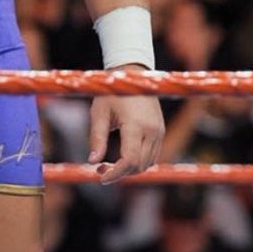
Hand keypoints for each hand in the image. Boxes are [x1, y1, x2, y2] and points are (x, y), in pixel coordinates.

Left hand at [87, 66, 164, 184]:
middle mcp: (152, 129)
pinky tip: (123, 156)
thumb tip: (92, 162)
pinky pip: (152, 154)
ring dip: (129, 169)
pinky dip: (138, 161)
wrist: (134, 73)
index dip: (115, 174)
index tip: (100, 178)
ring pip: (147, 163)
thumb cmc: (113, 93)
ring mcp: (159, 130)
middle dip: (120, 173)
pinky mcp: (161, 129)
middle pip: (139, 166)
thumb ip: (96, 138)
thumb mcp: (99, 112)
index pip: (129, 161)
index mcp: (136, 124)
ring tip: (110, 163)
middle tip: (101, 168)